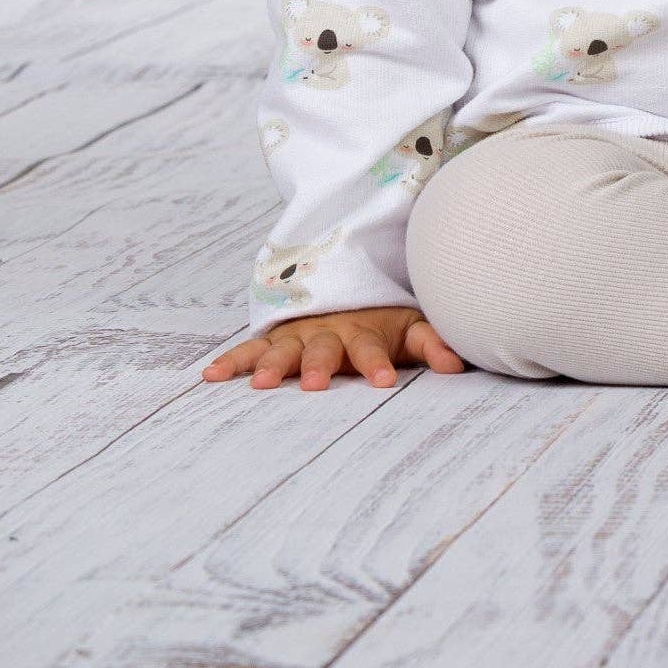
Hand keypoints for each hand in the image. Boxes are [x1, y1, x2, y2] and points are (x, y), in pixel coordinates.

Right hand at [200, 301, 467, 391]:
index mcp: (362, 333)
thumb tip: (457, 364)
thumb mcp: (409, 328)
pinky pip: (248, 350)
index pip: (372, 350)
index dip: (378, 364)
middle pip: (323, 349)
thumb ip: (431, 343)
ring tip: (259, 385)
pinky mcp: (273, 339)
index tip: (384, 382)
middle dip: (319, 366)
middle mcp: (327, 333)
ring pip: (282, 349)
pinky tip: (210, 377)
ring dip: (272, 366)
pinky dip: (230, 362)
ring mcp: (297, 335)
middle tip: (316, 385)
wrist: (346, 282)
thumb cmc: (381, 318)